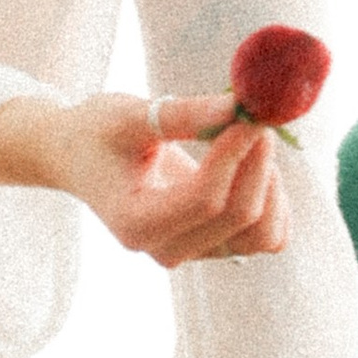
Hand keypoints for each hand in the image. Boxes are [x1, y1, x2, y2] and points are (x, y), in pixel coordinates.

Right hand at [0, 90, 287, 267]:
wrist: (82, 156)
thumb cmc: (97, 132)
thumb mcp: (127, 115)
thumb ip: (180, 114)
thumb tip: (236, 106)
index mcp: (135, 222)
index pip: (204, 200)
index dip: (234, 155)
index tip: (247, 113)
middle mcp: (165, 248)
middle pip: (237, 219)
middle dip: (257, 164)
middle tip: (257, 116)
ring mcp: (193, 252)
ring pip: (262, 235)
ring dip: (270, 184)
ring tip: (251, 139)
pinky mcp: (214, 245)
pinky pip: (268, 237)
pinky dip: (275, 201)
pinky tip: (254, 163)